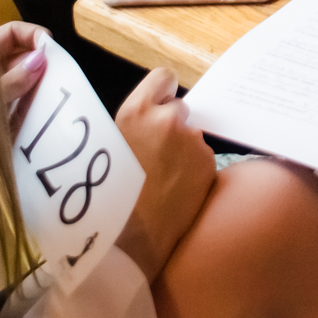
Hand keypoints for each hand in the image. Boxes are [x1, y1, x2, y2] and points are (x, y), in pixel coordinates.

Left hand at [0, 20, 50, 125]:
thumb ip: (11, 80)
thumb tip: (42, 59)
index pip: (10, 33)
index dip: (32, 35)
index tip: (51, 48)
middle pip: (20, 56)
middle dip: (40, 61)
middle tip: (58, 74)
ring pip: (23, 81)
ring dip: (39, 85)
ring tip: (55, 93)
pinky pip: (20, 106)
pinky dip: (33, 107)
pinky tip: (43, 114)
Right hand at [112, 69, 215, 280]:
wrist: (130, 240)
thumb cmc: (108, 195)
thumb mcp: (109, 147)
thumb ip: (135, 124)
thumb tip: (152, 115)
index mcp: (137, 111)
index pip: (164, 77)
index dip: (162, 93)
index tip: (157, 109)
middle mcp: (169, 120)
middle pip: (179, 108)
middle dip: (171, 125)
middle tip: (154, 154)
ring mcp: (193, 142)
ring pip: (191, 135)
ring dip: (183, 149)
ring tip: (162, 178)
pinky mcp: (209, 164)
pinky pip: (201, 157)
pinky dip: (192, 169)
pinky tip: (175, 190)